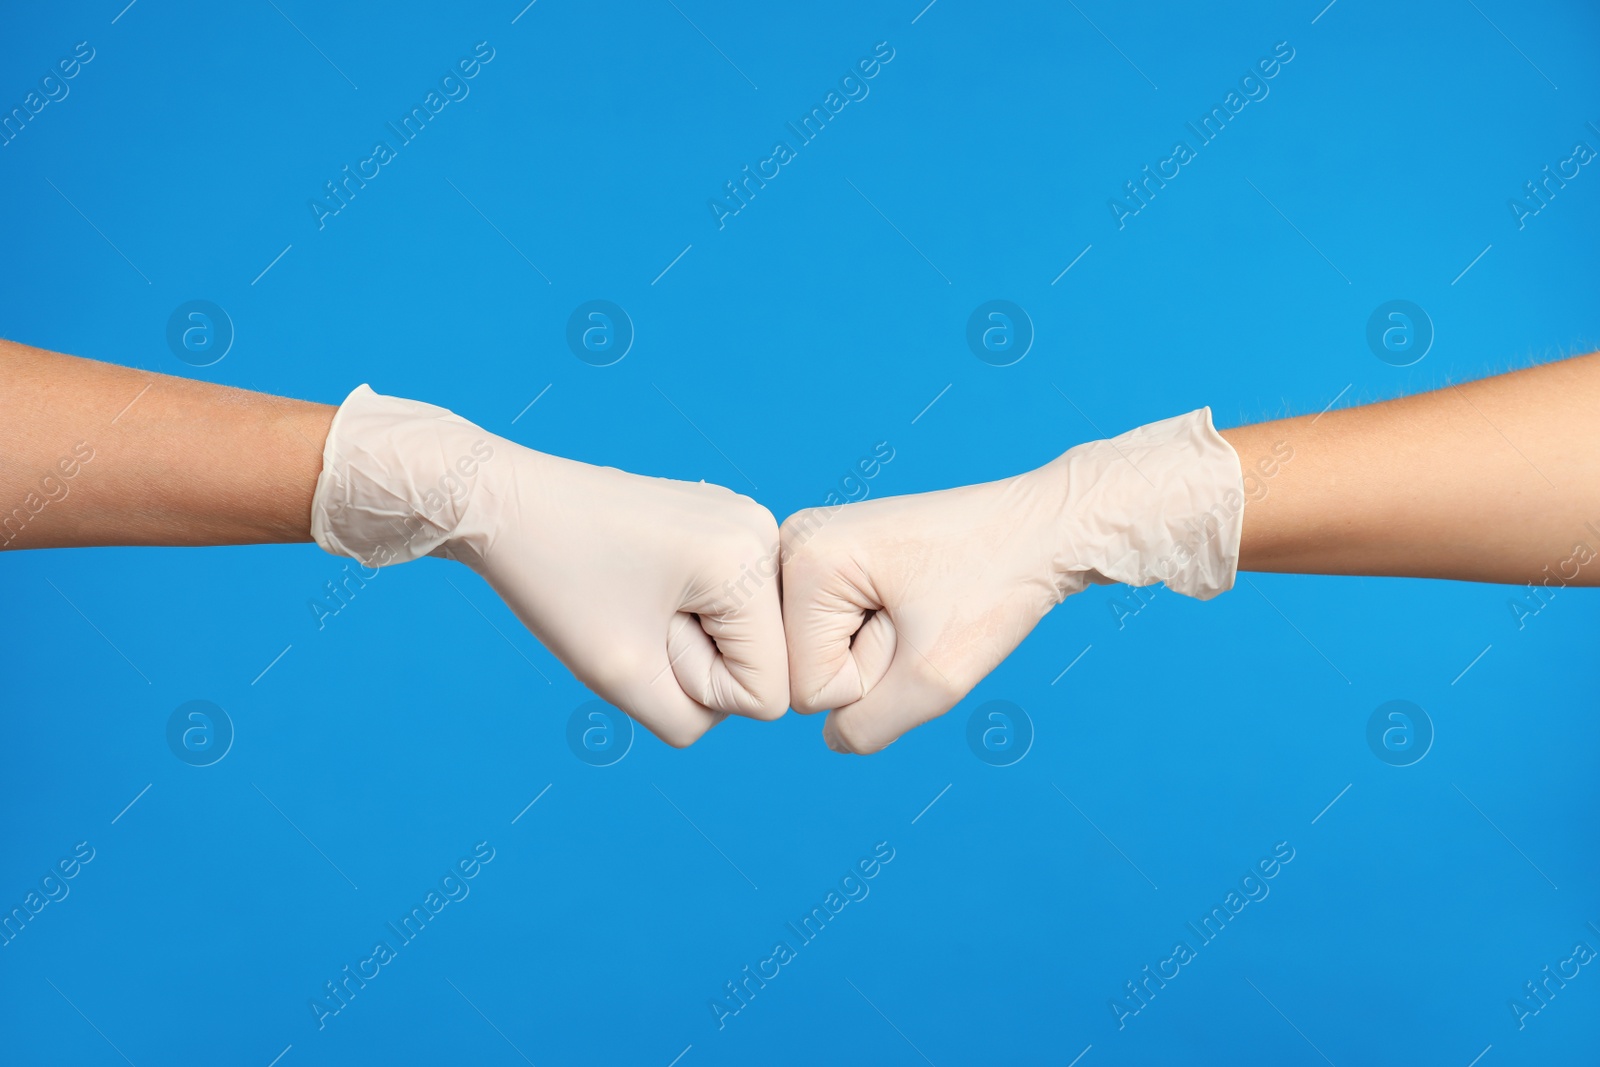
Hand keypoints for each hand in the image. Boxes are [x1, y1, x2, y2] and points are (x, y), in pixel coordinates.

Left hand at [310, 386, 788, 746]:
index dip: (698, 687)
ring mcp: (746, 521)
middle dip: (696, 661)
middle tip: (635, 615)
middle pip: (763, 661)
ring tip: (636, 597)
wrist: (505, 502)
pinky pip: (728, 608)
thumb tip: (736, 705)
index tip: (645, 636)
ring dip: (690, 639)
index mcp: (750, 560)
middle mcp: (765, 531)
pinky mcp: (724, 524)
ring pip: (745, 637)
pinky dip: (687, 614)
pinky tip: (643, 582)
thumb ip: (692, 720)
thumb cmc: (556, 582)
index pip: (768, 692)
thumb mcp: (623, 678)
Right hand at [780, 409, 1242, 752]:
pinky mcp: (832, 556)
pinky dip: (880, 631)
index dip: (873, 680)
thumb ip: (866, 728)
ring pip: (823, 654)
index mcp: (800, 560)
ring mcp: (808, 546)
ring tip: (920, 604)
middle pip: (806, 670)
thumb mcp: (933, 680)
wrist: (1041, 529)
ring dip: (878, 649)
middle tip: (921, 614)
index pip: (807, 689)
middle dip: (870, 663)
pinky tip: (911, 597)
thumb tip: (834, 736)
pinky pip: (838, 632)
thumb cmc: (996, 588)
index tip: (916, 624)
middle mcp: (788, 545)